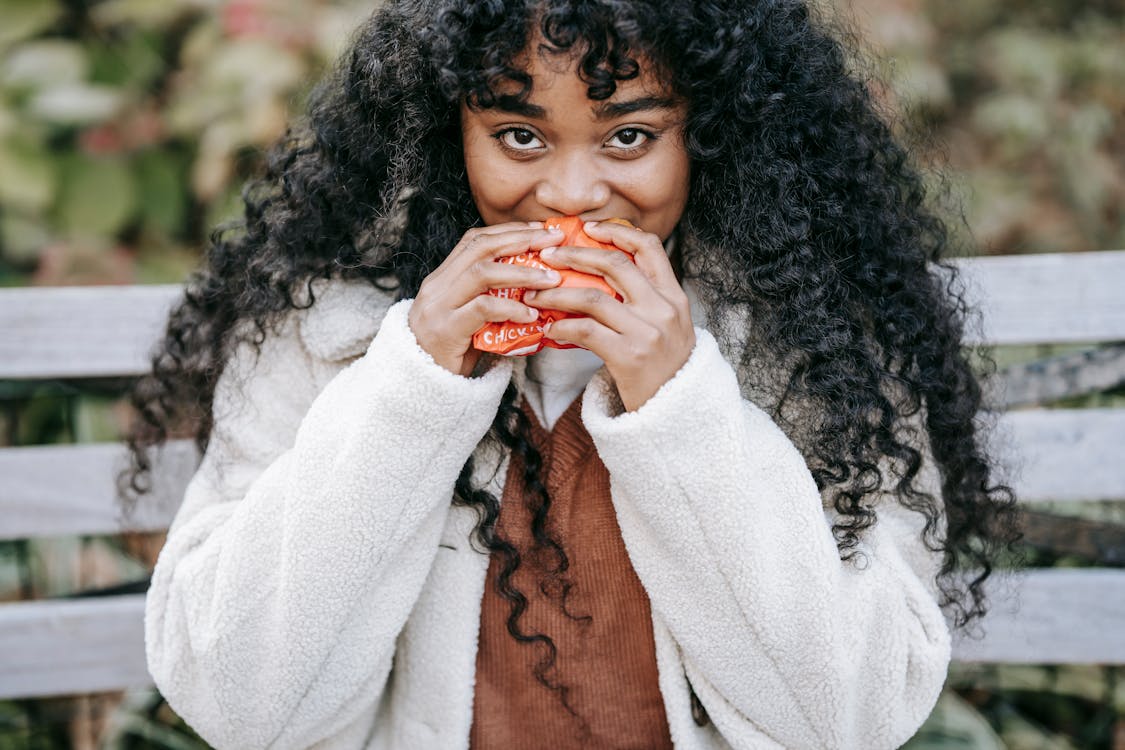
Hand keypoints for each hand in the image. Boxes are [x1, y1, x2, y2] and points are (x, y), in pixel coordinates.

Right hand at [408, 222, 563, 375]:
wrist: (419, 386)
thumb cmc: (451, 354)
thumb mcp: (470, 320)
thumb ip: (493, 300)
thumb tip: (538, 290)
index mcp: (443, 278)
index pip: (476, 240)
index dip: (509, 231)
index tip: (540, 230)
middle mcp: (437, 286)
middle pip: (481, 248)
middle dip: (521, 239)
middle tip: (554, 240)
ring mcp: (439, 306)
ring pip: (482, 273)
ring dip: (522, 272)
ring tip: (551, 279)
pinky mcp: (445, 330)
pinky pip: (483, 309)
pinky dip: (512, 309)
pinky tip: (532, 315)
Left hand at [524, 221, 695, 410]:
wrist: (676, 413)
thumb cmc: (664, 368)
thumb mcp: (668, 326)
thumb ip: (645, 300)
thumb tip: (598, 275)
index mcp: (674, 296)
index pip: (649, 247)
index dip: (617, 232)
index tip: (589, 228)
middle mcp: (663, 309)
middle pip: (614, 264)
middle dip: (575, 255)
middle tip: (547, 256)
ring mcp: (646, 332)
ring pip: (592, 296)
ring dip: (556, 292)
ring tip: (536, 294)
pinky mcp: (628, 356)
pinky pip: (584, 331)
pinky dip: (561, 326)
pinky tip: (549, 329)